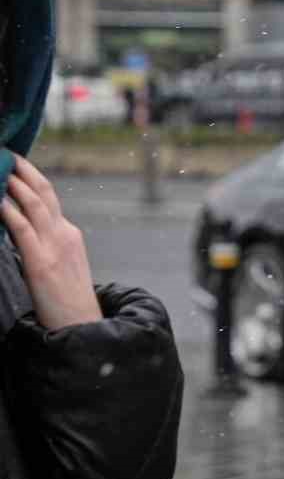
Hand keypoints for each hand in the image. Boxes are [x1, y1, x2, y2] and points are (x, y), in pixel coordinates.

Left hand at [2, 157, 101, 329]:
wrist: (81, 324)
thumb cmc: (66, 299)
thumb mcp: (60, 264)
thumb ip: (43, 244)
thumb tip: (18, 229)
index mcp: (69, 234)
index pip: (50, 198)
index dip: (33, 178)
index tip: (17, 164)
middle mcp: (64, 234)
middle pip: (45, 193)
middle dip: (25, 170)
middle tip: (9, 153)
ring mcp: (54, 246)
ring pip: (34, 204)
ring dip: (15, 183)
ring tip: (1, 168)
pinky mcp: (41, 262)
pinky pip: (22, 229)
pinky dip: (8, 211)